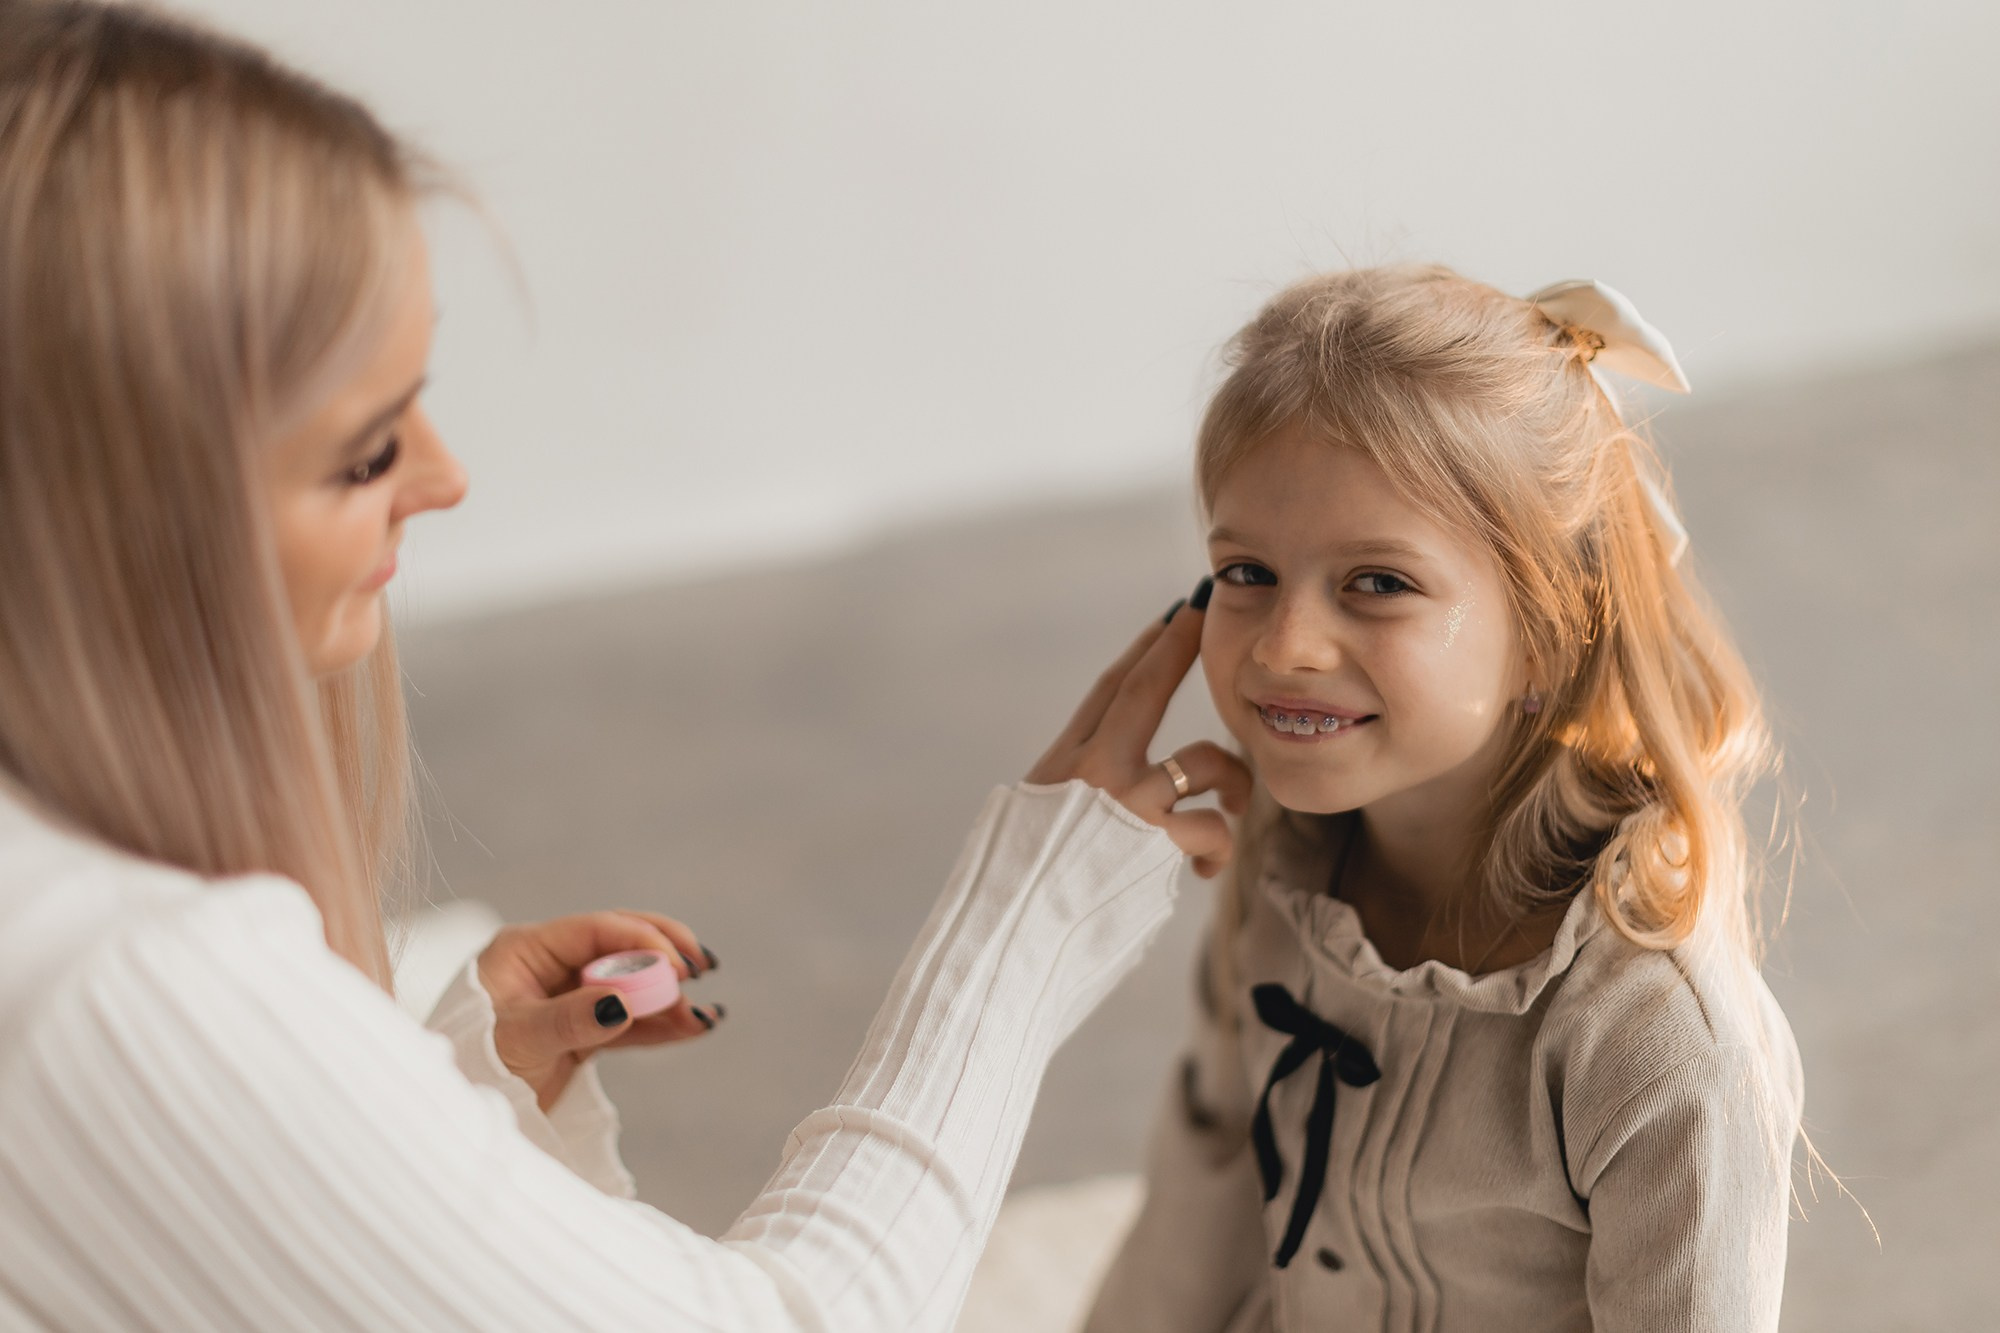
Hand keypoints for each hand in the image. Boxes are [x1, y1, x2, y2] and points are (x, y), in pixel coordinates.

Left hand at [476, 910, 721, 1111]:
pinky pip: (628, 1020)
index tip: (677, 963)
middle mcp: (550, 966)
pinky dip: (659, 1025)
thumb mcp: (518, 1040)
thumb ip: (570, 1019)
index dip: (641, 941)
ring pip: (630, 986)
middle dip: (664, 958)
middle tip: (703, 968)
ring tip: (706, 1017)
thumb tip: (622, 1003)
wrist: (454, 1110)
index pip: (596, 931)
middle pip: (620, 948)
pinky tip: (693, 1026)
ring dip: (669, 999)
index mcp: (526, 949)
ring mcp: (568, 998)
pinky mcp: (581, 1030)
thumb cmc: (471, 1064)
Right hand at [1025, 579, 1251, 876]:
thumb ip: (1075, 800)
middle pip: (1142, 689)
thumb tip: (1111, 793)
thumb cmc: (1020, 901)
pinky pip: (1211, 828)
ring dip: (1233, 780)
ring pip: (1202, 760)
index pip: (1105, 693)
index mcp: (1059, 767)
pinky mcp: (1150, 839)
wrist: (1006, 938)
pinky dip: (1216, 848)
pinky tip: (1204, 868)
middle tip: (1202, 616)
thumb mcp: (1034, 829)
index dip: (1141, 653)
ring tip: (1236, 807)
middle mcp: (1088, 772)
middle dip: (1177, 648)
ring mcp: (1121, 801)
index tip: (1167, 621)